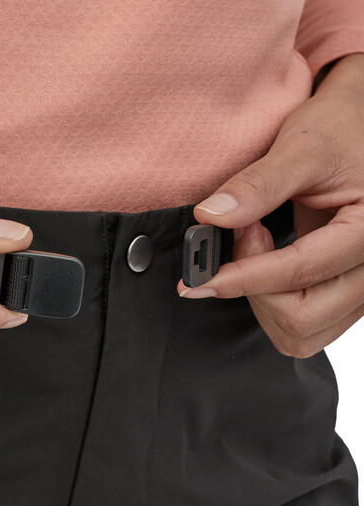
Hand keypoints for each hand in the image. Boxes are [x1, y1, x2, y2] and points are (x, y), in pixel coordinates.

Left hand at [177, 53, 363, 358]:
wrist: (358, 131)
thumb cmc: (341, 129)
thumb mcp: (302, 145)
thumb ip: (258, 184)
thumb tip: (210, 217)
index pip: (301, 271)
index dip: (243, 276)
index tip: (200, 278)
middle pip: (301, 316)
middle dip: (254, 287)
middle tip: (243, 237)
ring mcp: (362, 288)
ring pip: (300, 332)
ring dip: (262, 300)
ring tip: (256, 249)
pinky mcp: (347, 295)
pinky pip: (304, 327)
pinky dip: (273, 305)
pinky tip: (266, 267)